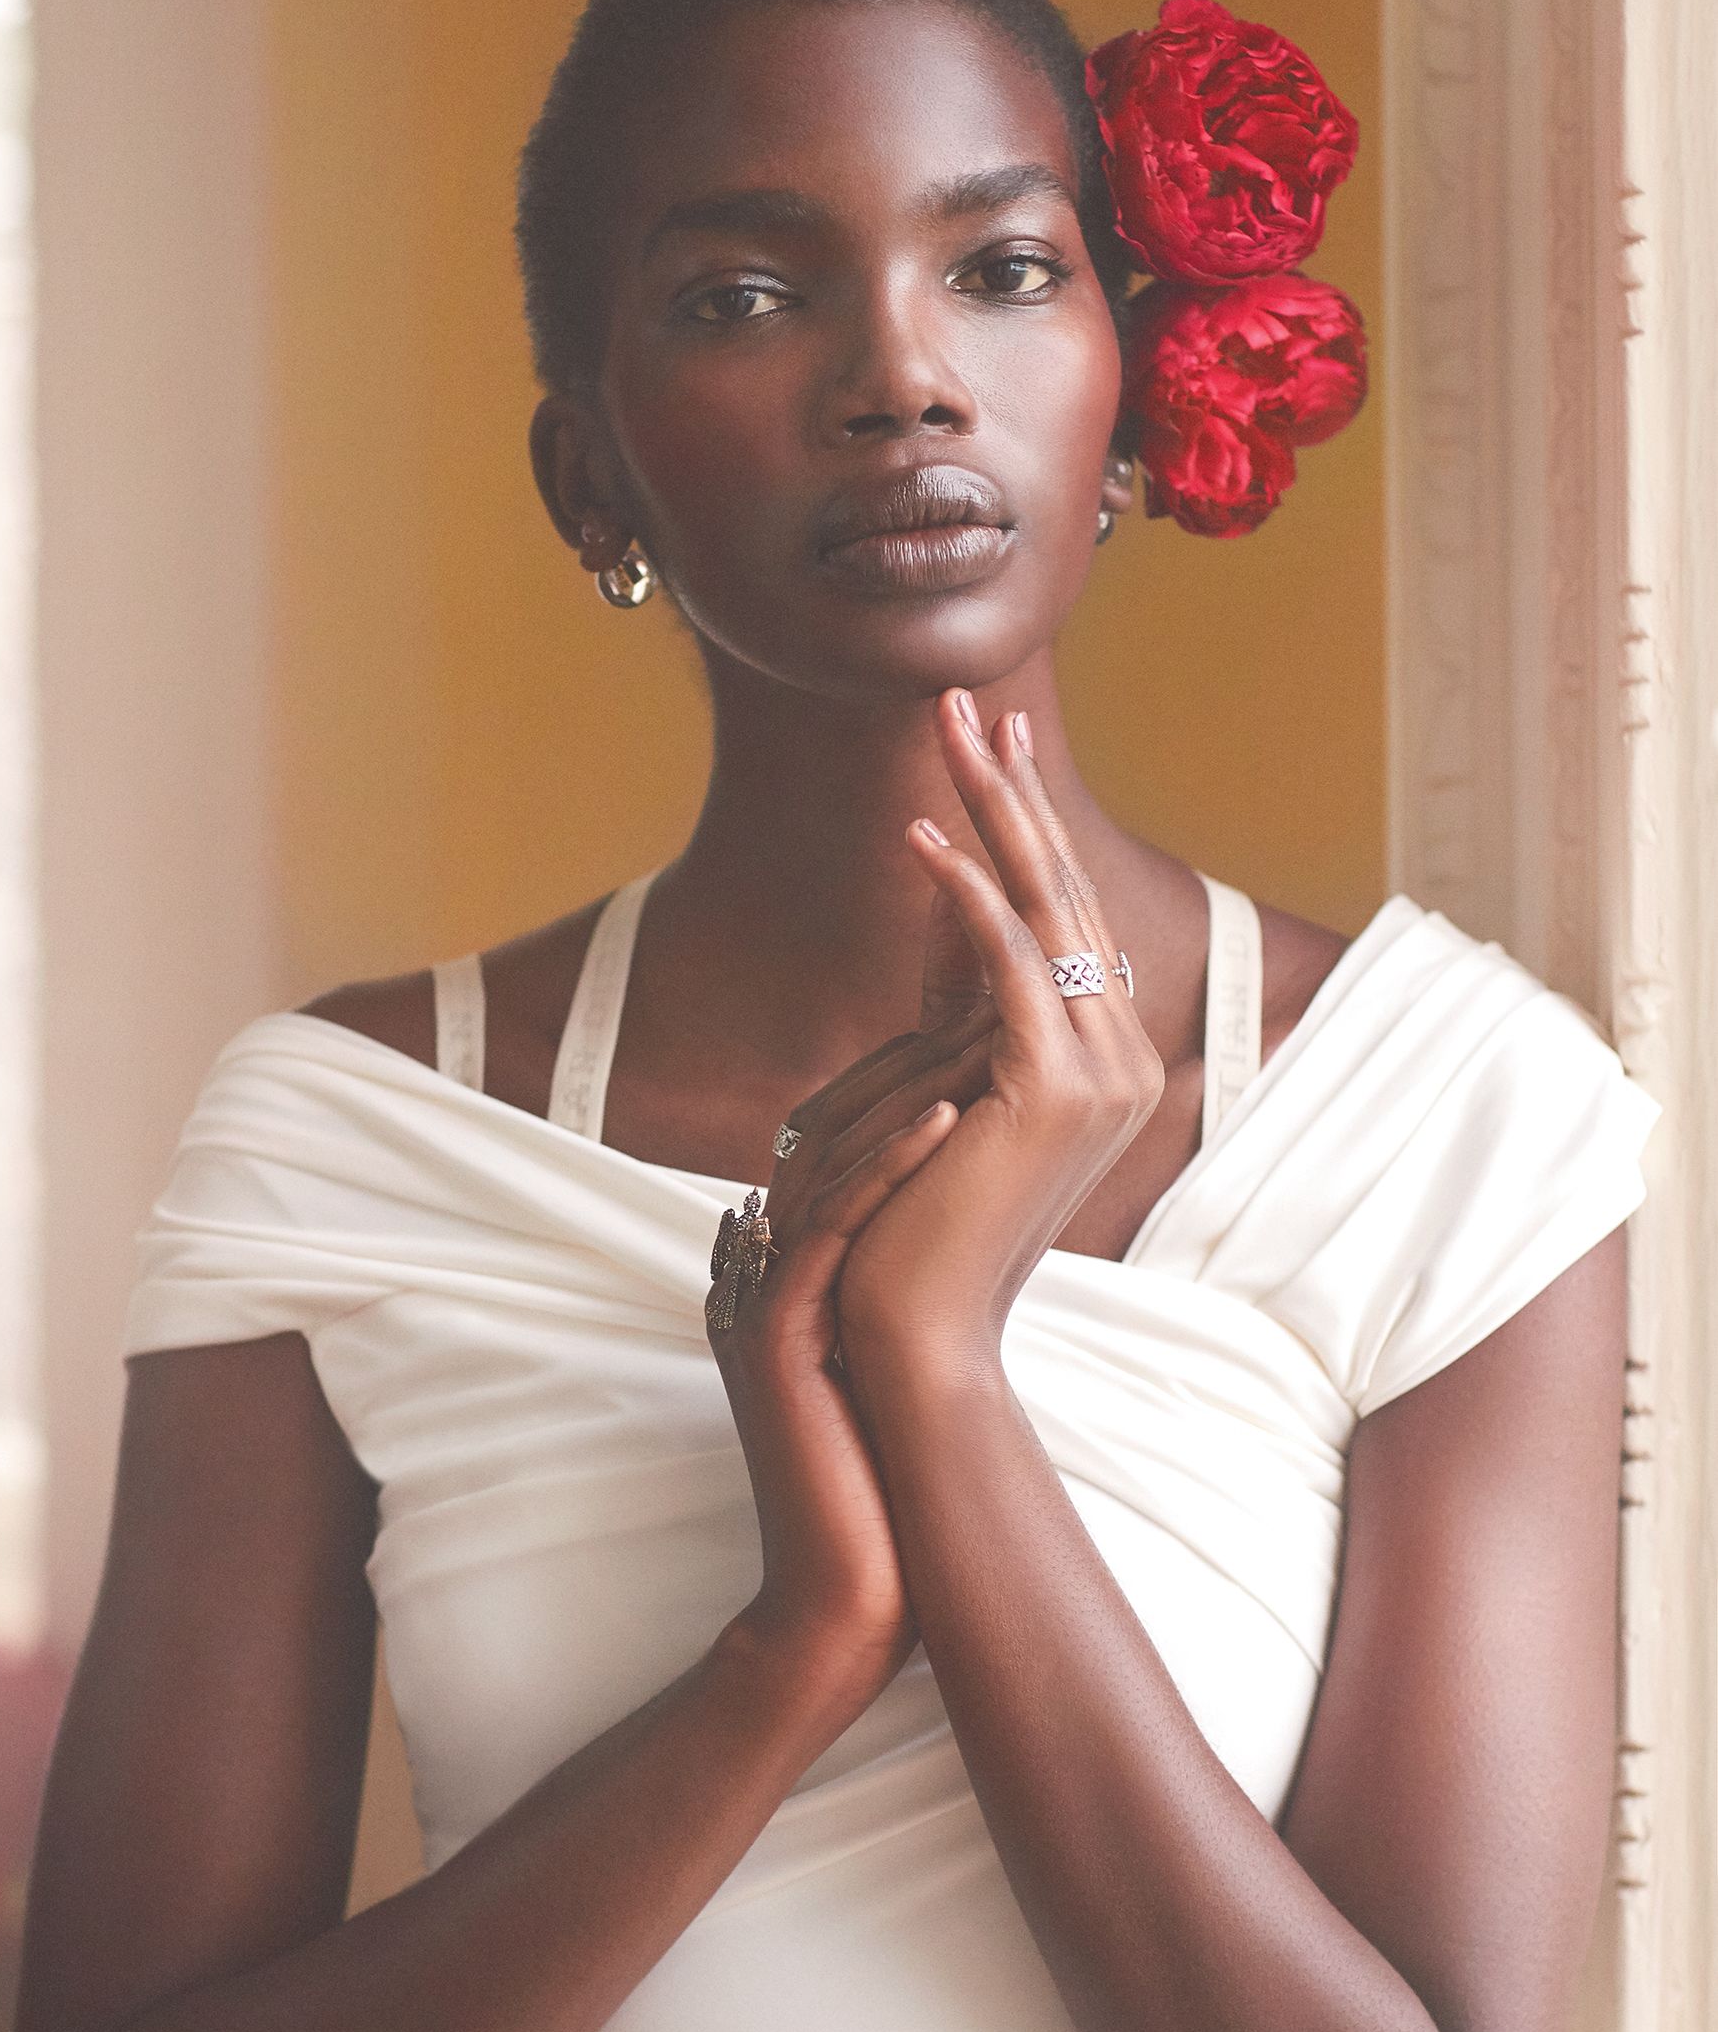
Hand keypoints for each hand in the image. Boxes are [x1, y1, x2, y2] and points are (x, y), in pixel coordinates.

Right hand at [705, 1058, 965, 1709]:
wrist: (846, 1605)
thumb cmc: (885, 1497)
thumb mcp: (891, 1366)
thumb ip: (901, 1290)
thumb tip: (963, 1235)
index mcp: (780, 1283)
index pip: (832, 1151)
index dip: (902, 1081)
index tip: (981, 1026)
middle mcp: (754, 1283)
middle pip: (818, 1140)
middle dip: (901, 1065)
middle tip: (979, 1001)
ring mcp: (755, 1311)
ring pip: (819, 1170)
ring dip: (900, 1095)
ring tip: (977, 1038)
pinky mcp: (772, 1344)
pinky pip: (824, 1232)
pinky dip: (884, 1168)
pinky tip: (949, 1118)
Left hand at [830, 688, 1165, 1368]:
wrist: (915, 1326)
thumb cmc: (910, 1217)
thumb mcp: (936, 1077)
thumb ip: (953, 992)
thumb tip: (944, 883)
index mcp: (1101, 1060)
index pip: (1062, 916)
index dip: (1025, 824)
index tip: (991, 744)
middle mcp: (1119, 1060)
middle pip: (1063, 895)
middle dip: (1011, 793)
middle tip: (968, 705)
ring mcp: (1102, 1076)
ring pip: (1045, 912)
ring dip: (993, 813)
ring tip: (948, 731)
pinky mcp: (1055, 1090)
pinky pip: (1012, 964)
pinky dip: (968, 893)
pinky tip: (927, 835)